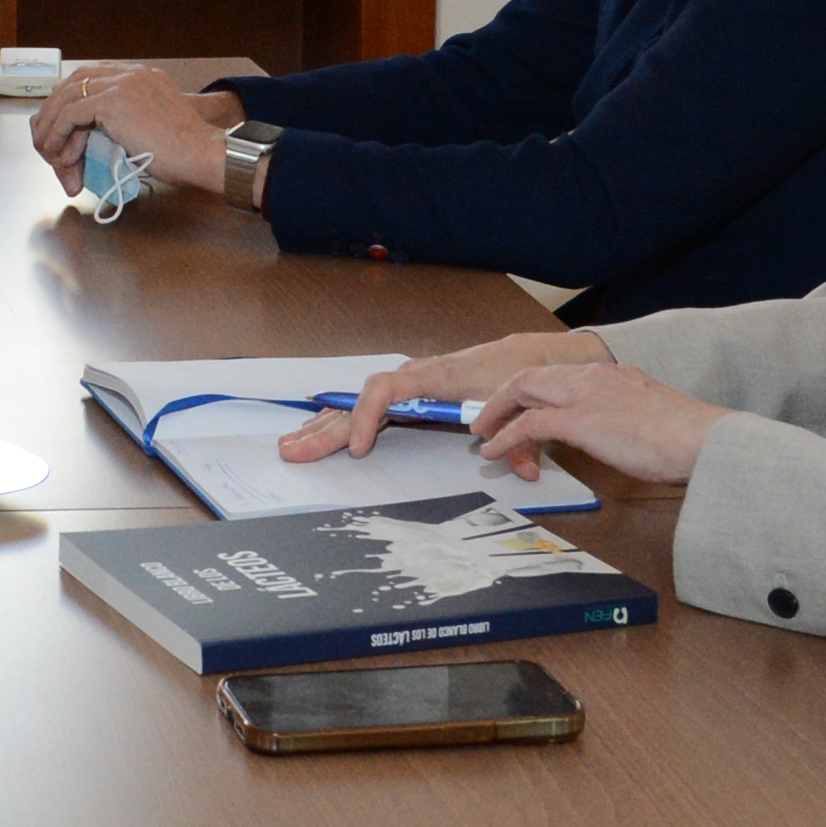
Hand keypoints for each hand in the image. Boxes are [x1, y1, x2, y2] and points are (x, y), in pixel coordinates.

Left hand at [27, 64, 243, 195]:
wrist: (201, 153)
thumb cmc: (184, 150)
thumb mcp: (152, 124)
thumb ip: (126, 118)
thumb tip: (97, 134)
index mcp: (142, 75)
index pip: (94, 76)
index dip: (73, 97)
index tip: (61, 120)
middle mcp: (130, 73)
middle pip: (76, 81)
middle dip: (56, 107)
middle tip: (46, 133)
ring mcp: (122, 84)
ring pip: (69, 96)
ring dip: (52, 123)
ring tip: (47, 148)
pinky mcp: (112, 102)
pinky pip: (71, 114)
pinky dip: (58, 133)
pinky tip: (56, 151)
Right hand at [279, 332, 611, 467]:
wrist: (533, 358)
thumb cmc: (521, 374)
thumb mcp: (524, 405)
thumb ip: (522, 440)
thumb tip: (522, 468)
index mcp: (437, 376)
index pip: (387, 389)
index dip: (366, 416)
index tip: (358, 449)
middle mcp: (415, 379)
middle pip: (359, 400)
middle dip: (326, 427)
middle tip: (292, 450)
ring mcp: (410, 388)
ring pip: (357, 404)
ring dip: (325, 425)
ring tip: (292, 446)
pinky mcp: (412, 398)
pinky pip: (368, 408)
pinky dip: (342, 421)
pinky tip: (319, 433)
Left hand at [466, 356, 730, 484]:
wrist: (704, 440)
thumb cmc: (685, 438)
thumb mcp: (646, 414)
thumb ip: (620, 414)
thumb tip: (608, 432)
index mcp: (609, 373)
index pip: (556, 374)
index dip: (529, 389)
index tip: (517, 406)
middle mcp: (592, 376)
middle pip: (530, 376)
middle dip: (501, 396)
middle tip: (486, 417)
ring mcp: (584, 395)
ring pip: (522, 391)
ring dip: (496, 413)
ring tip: (482, 434)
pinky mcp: (581, 420)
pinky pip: (528, 425)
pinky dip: (506, 436)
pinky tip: (495, 451)